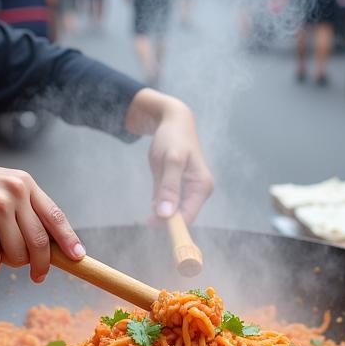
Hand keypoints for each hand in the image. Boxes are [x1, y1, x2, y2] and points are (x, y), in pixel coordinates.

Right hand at [0, 156, 81, 279]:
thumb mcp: (1, 187)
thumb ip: (23, 210)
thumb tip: (47, 249)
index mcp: (24, 183)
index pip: (55, 216)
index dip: (69, 239)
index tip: (78, 257)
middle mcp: (14, 192)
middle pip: (39, 242)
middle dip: (41, 265)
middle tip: (38, 276)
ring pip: (16, 254)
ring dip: (8, 262)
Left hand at [126, 91, 213, 222]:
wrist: (173, 121)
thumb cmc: (173, 137)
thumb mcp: (170, 160)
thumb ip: (169, 187)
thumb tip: (166, 214)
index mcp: (202, 186)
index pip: (188, 216)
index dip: (171, 224)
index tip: (150, 224)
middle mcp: (200, 191)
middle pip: (181, 216)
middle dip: (163, 219)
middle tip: (142, 219)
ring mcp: (190, 190)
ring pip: (173, 211)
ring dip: (159, 213)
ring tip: (145, 211)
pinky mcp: (180, 188)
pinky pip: (169, 203)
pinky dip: (159, 205)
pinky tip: (151, 203)